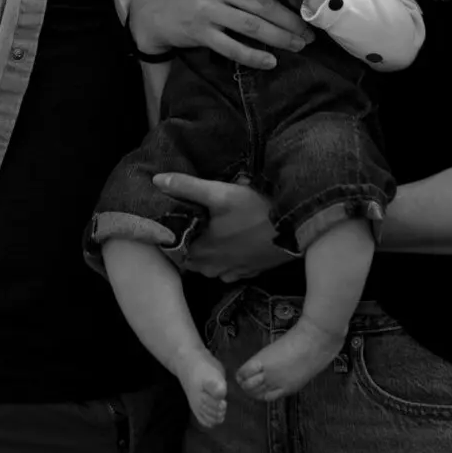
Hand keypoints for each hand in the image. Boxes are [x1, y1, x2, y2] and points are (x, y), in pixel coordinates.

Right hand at [128, 0, 312, 69]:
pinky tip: (270, 62)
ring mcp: (208, 9)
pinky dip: (253, 56)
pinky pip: (232, 46)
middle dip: (290, 21)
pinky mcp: (200, 31)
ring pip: (252, 26)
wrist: (148, 10)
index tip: (304, 3)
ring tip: (298, 46)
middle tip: (308, 33)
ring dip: (279, 38)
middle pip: (263, 5)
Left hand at [155, 174, 287, 280]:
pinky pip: (232, 271)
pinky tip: (232, 246)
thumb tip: (156, 181)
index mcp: (202, 250)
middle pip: (193, 261)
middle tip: (192, 227)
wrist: (295, 229)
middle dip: (190, 247)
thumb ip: (187, 187)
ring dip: (208, 256)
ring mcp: (235, 271)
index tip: (172, 224)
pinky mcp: (252, 271)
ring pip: (212, 268)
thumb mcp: (219, 192)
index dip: (172, 237)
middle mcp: (215, 267)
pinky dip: (228, 261)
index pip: (176, 250)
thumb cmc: (255, 211)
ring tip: (210, 236)